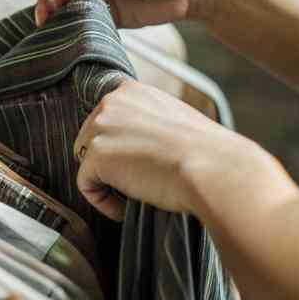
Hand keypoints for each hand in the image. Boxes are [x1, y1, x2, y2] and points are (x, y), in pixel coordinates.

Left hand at [75, 81, 279, 220]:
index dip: (119, 146)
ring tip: (135, 195)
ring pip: (87, 162)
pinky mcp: (95, 154)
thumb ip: (147, 123)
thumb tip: (135, 145)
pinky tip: (125, 209)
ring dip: (107, 182)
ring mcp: (100, 127)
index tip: (138, 164)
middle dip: (109, 163)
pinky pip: (86, 186)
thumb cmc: (204, 151)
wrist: (212, 167)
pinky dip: (103, 202)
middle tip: (137, 183)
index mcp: (131, 90)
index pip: (108, 120)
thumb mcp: (174, 120)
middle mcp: (110, 102)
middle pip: (90, 139)